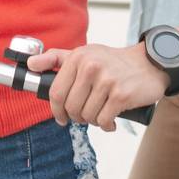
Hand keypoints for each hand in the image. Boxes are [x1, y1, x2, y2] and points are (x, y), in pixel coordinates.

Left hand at [25, 42, 167, 131]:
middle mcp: (90, 67)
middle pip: (71, 108)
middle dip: (76, 117)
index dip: (56, 110)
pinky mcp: (121, 95)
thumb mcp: (84, 53)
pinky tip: (112, 120)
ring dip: (93, 121)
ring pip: (87, 116)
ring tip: (101, 113)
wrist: (149, 64)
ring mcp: (106, 81)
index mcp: (78, 57)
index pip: (56, 92)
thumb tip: (30, 64)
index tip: (60, 117)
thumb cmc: (113, 62)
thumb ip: (56, 58)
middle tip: (85, 115)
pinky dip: (107, 125)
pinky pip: (104, 121)